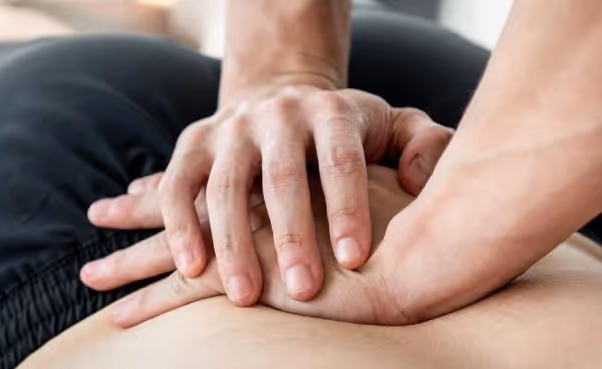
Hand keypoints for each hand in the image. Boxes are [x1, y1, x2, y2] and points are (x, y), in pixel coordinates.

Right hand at [88, 82, 452, 304]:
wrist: (280, 98)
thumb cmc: (346, 133)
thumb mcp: (393, 126)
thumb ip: (424, 145)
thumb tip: (418, 181)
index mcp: (330, 112)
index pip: (341, 160)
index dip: (348, 208)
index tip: (356, 260)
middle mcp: (278, 115)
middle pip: (282, 177)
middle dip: (292, 237)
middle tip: (304, 290)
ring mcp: (231, 129)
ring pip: (225, 187)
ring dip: (232, 245)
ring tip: (245, 296)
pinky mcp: (193, 145)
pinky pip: (177, 186)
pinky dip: (179, 226)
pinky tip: (191, 269)